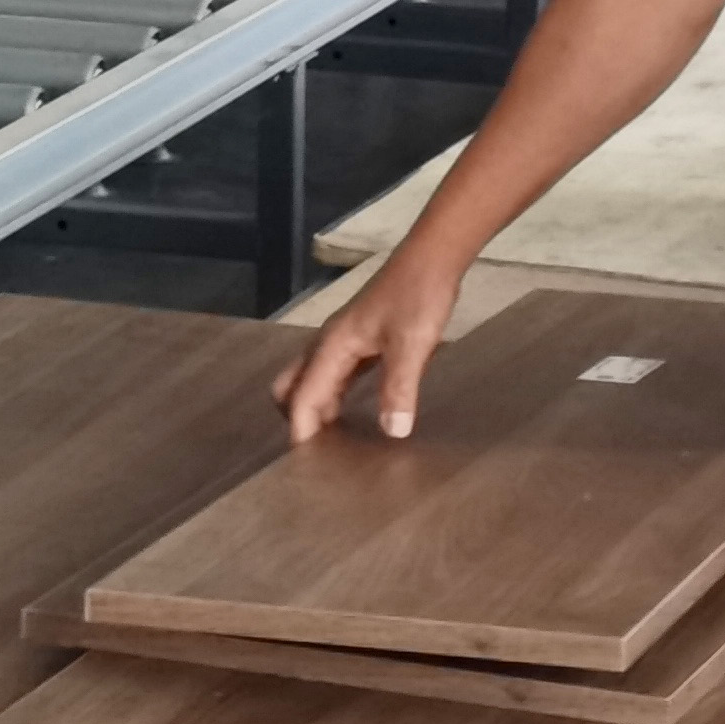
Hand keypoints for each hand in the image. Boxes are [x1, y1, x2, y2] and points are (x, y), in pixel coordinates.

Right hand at [281, 257, 466, 442]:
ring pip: (312, 379)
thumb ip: (399, 389)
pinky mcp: (360, 338)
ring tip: (334, 443)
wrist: (432, 258)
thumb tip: (393, 432)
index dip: (301, 430)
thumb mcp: (411, 345)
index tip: (304, 466)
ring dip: (316, 408)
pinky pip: (335, 373)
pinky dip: (335, 396)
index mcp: (333, 345)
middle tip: (319, 452)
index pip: (303, 396)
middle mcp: (329, 343)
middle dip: (297, 417)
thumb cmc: (417, 295)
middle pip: (292, 386)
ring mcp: (344, 339)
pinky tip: (355, 413)